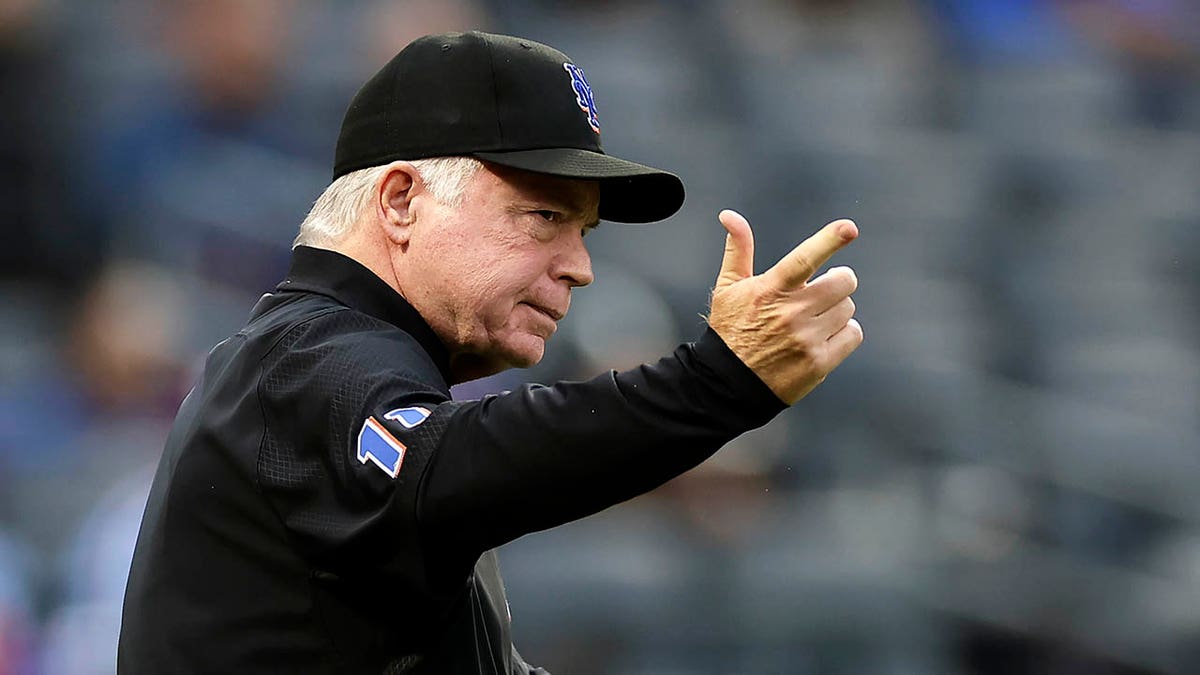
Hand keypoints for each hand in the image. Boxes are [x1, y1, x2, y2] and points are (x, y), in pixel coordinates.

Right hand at [708, 209, 862, 404]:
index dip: (828, 241)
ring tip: (815, 319)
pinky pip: (853, 334)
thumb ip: (738, 249)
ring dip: (837, 309)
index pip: (803, 259)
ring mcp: (806, 339)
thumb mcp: (728, 288)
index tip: (848, 228)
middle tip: (822, 290)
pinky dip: (844, 333)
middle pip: (842, 283)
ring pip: (848, 308)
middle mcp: (790, 313)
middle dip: (838, 282)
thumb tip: (730, 216)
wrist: (727, 383)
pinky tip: (823, 337)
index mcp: (770, 290)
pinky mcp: (819, 362)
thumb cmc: (730, 330)